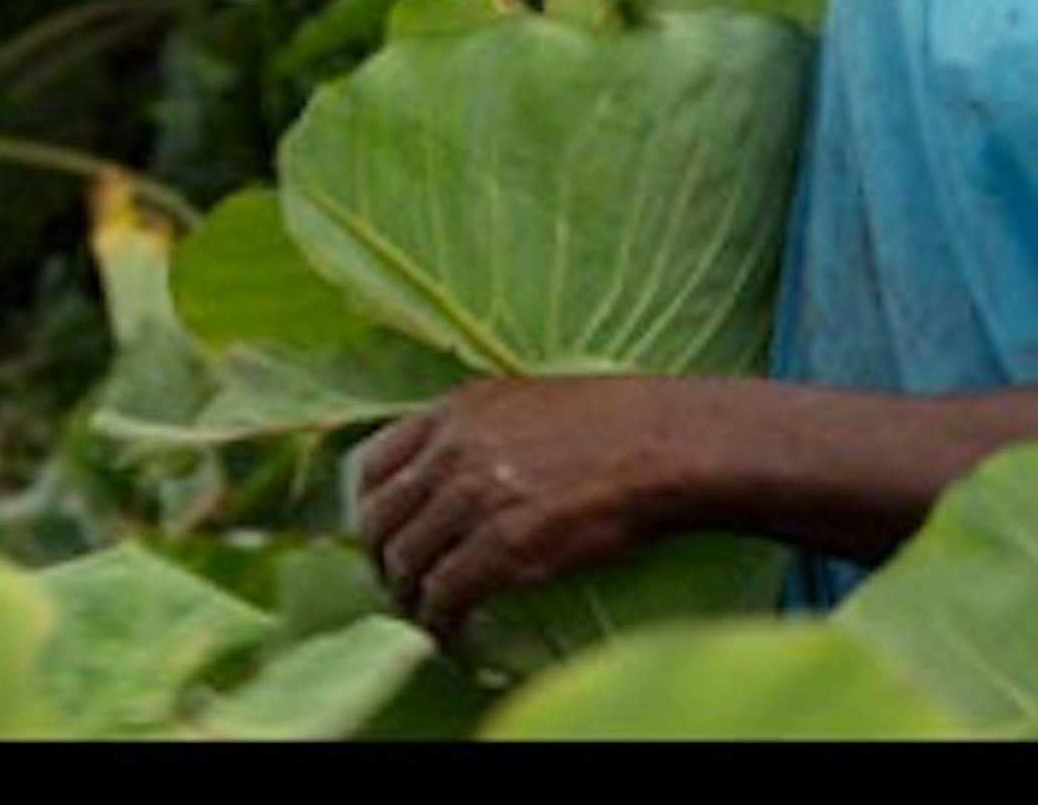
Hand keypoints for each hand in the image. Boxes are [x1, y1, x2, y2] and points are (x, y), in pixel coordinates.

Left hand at [353, 374, 704, 644]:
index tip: (384, 533)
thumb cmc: (619, 423)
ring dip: (409, 600)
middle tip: (402, 586)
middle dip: (384, 561)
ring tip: (426, 618)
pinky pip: (446, 594)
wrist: (667, 443)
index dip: (370, 507)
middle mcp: (455, 449)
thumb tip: (456, 473)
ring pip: (407, 562)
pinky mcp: (504, 542)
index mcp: (459, 409)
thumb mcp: (532, 400)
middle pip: (380, 519)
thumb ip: (482, 429)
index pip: (374, 462)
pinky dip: (441, 623)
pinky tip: (452, 635)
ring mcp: (475, 495)